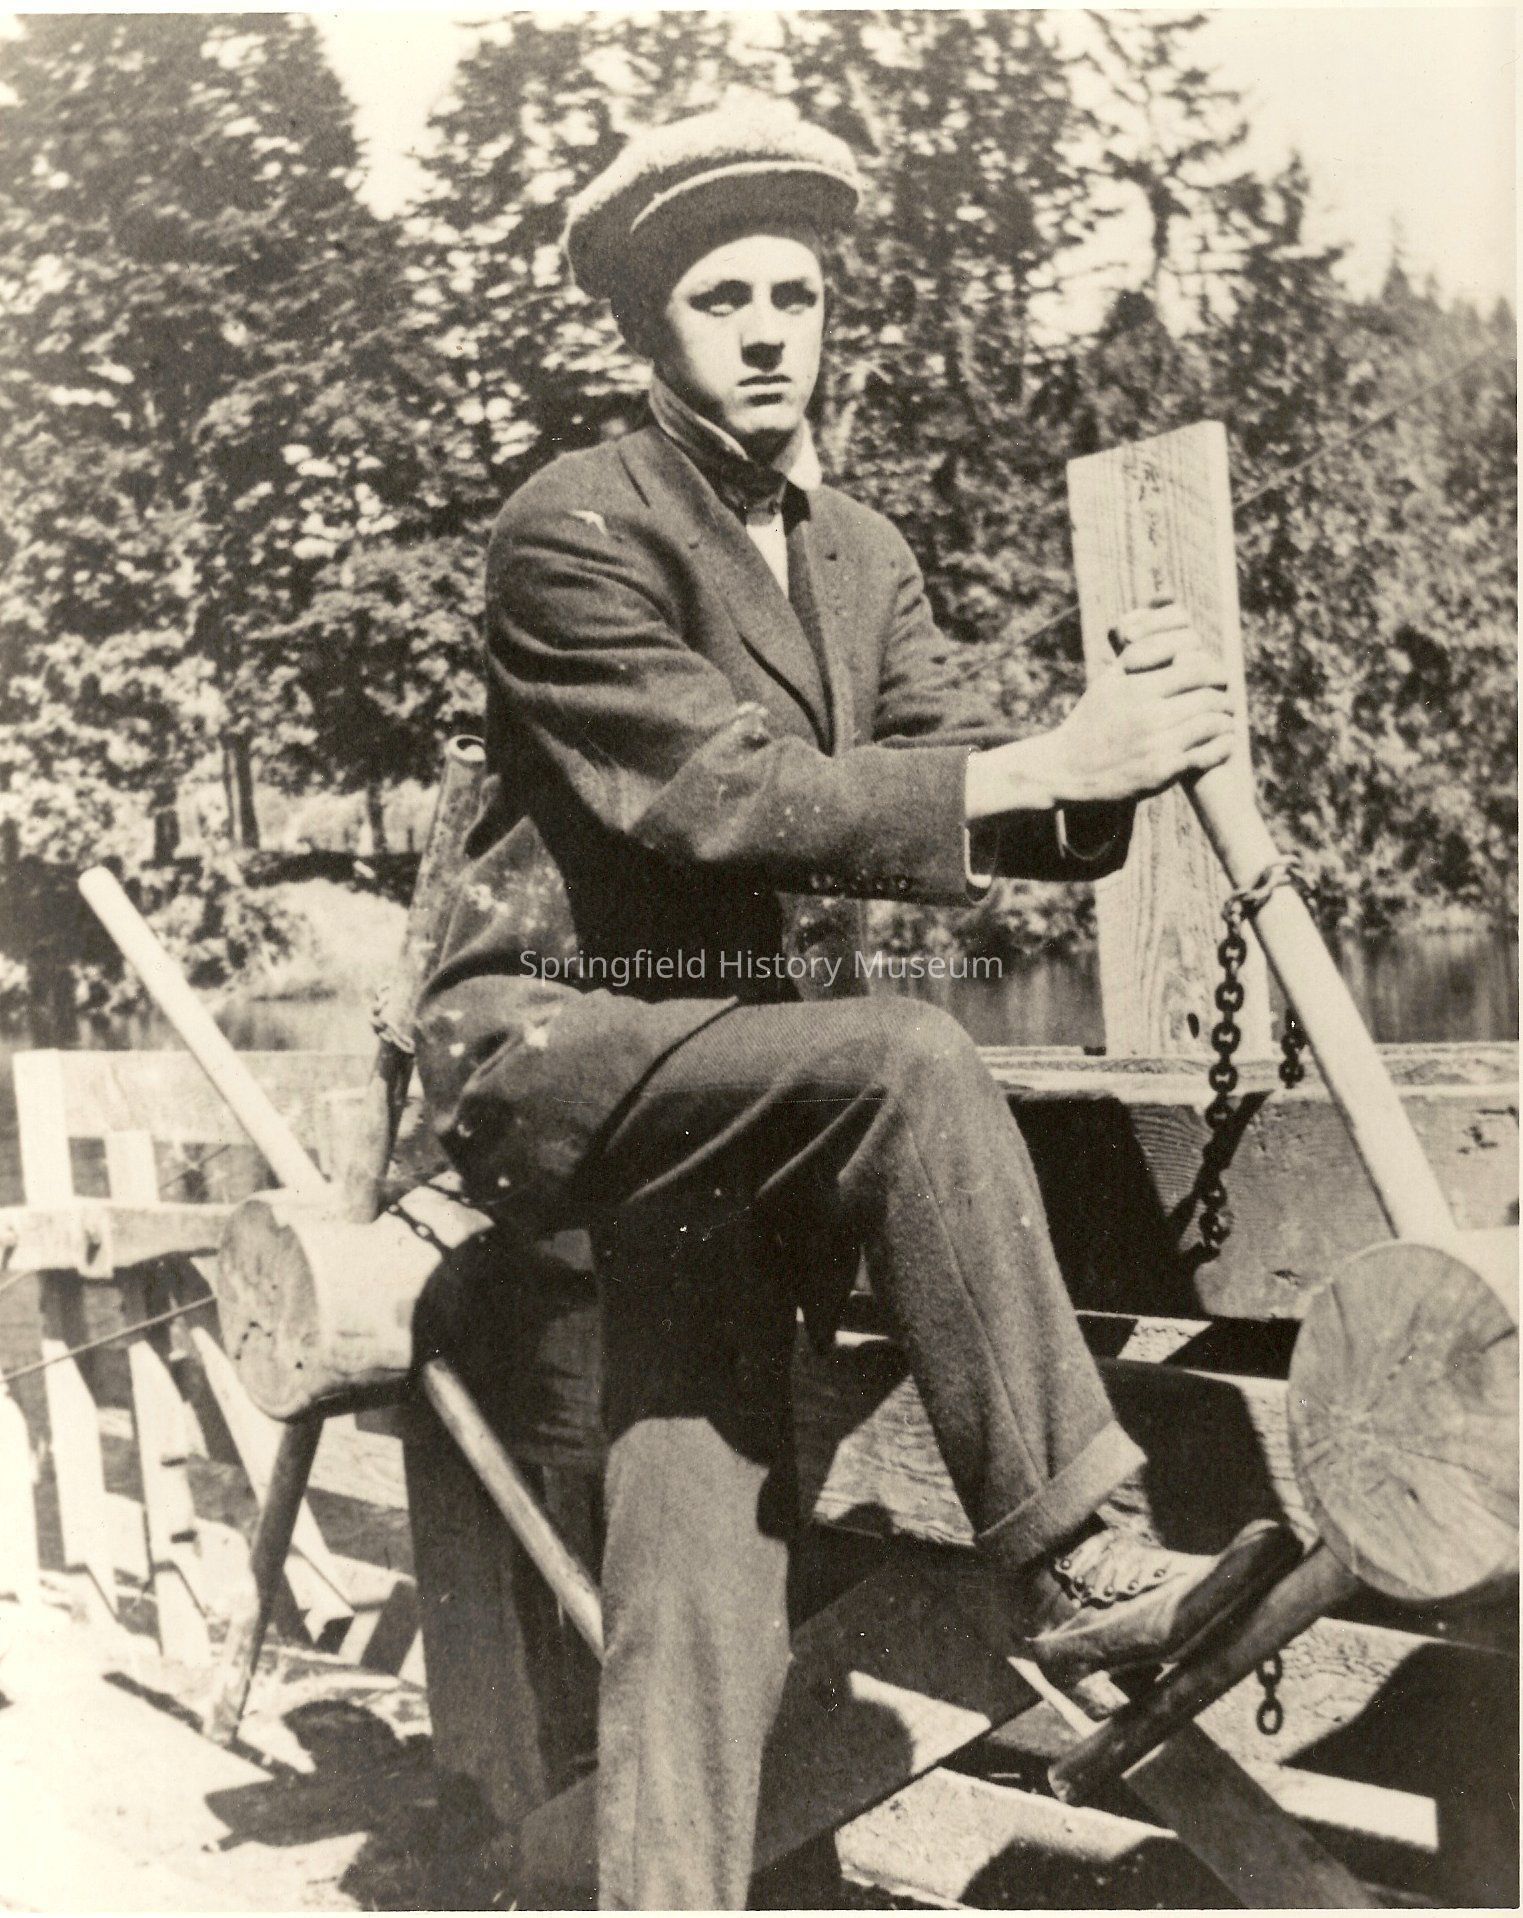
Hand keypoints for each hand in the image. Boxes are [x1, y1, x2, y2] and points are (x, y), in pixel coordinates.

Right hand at [963, 601, 1239, 821]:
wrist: (1066, 770)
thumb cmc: (1090, 722)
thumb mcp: (1106, 683)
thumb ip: (1137, 659)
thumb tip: (1166, 635)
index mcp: (1136, 688)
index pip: (1194, 669)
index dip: (1215, 671)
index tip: (1221, 677)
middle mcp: (1148, 714)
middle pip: (1208, 698)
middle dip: (1225, 699)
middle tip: (1228, 703)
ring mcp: (1156, 745)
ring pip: (1212, 725)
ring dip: (1226, 724)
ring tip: (1227, 723)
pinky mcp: (1161, 772)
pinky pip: (1207, 756)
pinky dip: (1222, 748)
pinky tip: (1223, 745)